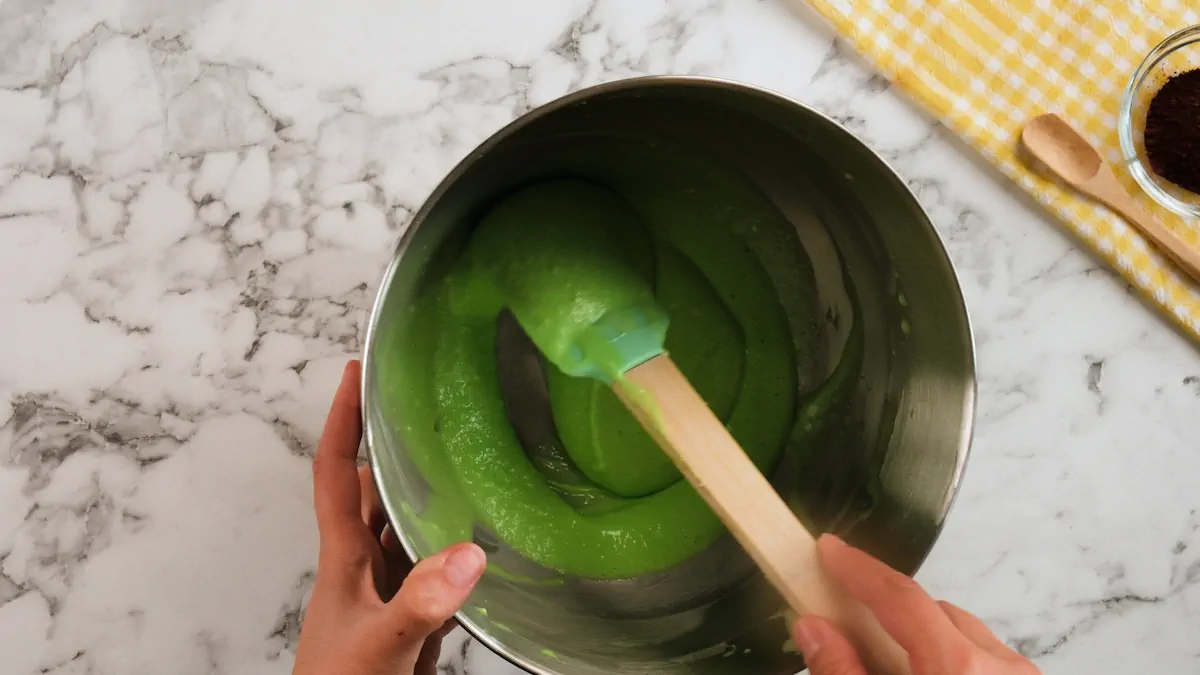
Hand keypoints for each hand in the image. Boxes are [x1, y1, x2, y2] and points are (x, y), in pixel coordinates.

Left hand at [294, 360, 487, 674]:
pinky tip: (483, 549)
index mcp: (344, 558)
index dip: (343, 420)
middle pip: (375, 492)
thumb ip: (420, 604)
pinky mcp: (410, 622)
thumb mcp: (379, 645)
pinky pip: (433, 574)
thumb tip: (469, 555)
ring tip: (465, 459)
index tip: (354, 372)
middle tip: (423, 405)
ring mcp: (387, 594)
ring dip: (429, 498)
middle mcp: (364, 568)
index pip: (337, 473)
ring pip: (407, 530)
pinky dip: (455, 557)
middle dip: (393, 447)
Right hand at [792, 536, 1039, 674]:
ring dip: (924, 643)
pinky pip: (986, 660)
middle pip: (933, 613)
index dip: (859, 568)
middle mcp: (1001, 668)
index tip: (829, 548)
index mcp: (959, 670)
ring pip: (962, 636)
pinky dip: (953, 662)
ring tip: (888, 666)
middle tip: (844, 625)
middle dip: (889, 615)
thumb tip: (814, 629)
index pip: (901, 597)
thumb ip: (842, 672)